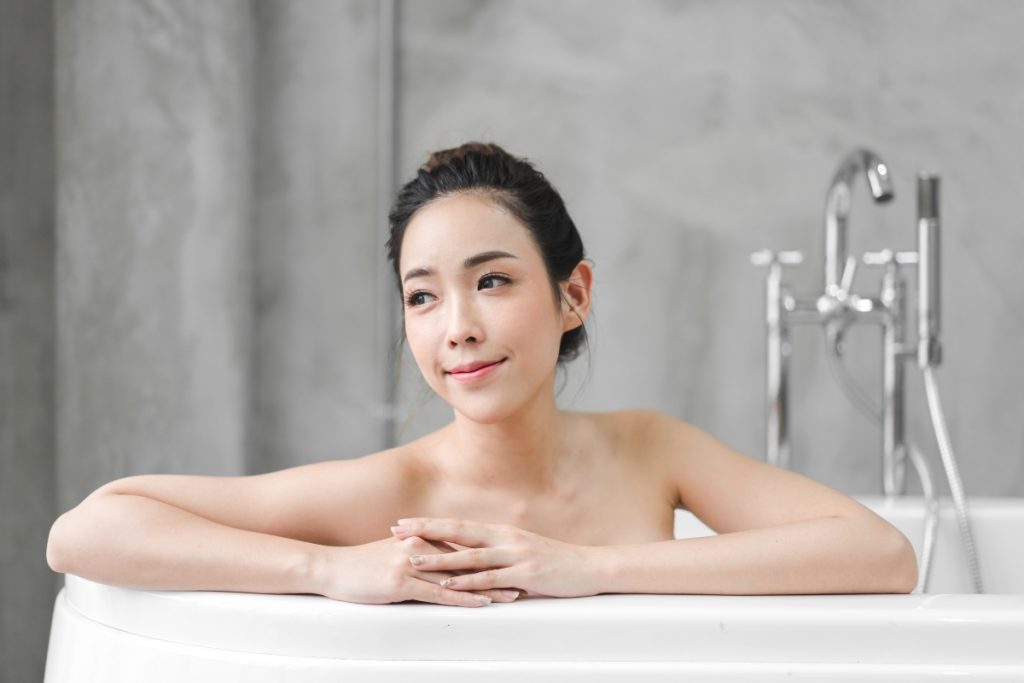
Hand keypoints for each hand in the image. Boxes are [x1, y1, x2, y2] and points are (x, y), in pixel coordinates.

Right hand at [312, 536, 521, 607]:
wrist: (330, 568)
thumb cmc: (361, 565)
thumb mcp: (393, 555)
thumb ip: (418, 555)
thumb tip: (440, 562)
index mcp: (422, 539)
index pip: (466, 547)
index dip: (493, 555)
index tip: (517, 561)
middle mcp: (421, 547)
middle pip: (470, 559)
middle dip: (500, 569)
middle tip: (528, 576)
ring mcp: (412, 563)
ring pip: (460, 576)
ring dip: (490, 586)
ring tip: (517, 594)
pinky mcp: (402, 582)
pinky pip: (440, 592)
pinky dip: (464, 597)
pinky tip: (482, 603)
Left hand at [390, 518, 600, 597]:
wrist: (589, 567)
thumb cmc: (555, 563)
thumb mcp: (521, 553)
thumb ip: (495, 555)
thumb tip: (467, 561)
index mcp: (501, 533)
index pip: (458, 525)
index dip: (429, 524)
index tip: (403, 523)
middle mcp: (505, 538)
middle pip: (457, 532)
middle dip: (425, 530)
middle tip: (396, 531)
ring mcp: (515, 554)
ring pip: (470, 555)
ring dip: (440, 558)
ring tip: (413, 559)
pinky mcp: (526, 572)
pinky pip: (491, 578)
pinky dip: (468, 582)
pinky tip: (450, 585)